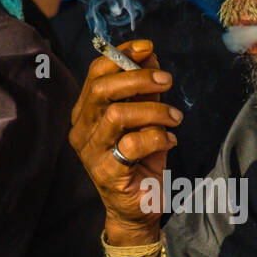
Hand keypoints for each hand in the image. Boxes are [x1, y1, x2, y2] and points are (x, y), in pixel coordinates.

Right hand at [68, 38, 182, 238]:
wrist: (139, 208)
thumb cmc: (141, 161)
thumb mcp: (146, 118)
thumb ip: (144, 89)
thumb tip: (148, 54)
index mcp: (87, 112)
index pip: (96, 74)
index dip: (121, 56)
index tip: (147, 49)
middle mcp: (82, 130)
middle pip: (103, 90)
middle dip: (138, 78)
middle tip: (166, 81)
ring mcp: (91, 152)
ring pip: (117, 115)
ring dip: (153, 110)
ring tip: (174, 117)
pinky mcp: (107, 172)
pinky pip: (132, 144)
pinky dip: (157, 137)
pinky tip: (170, 140)